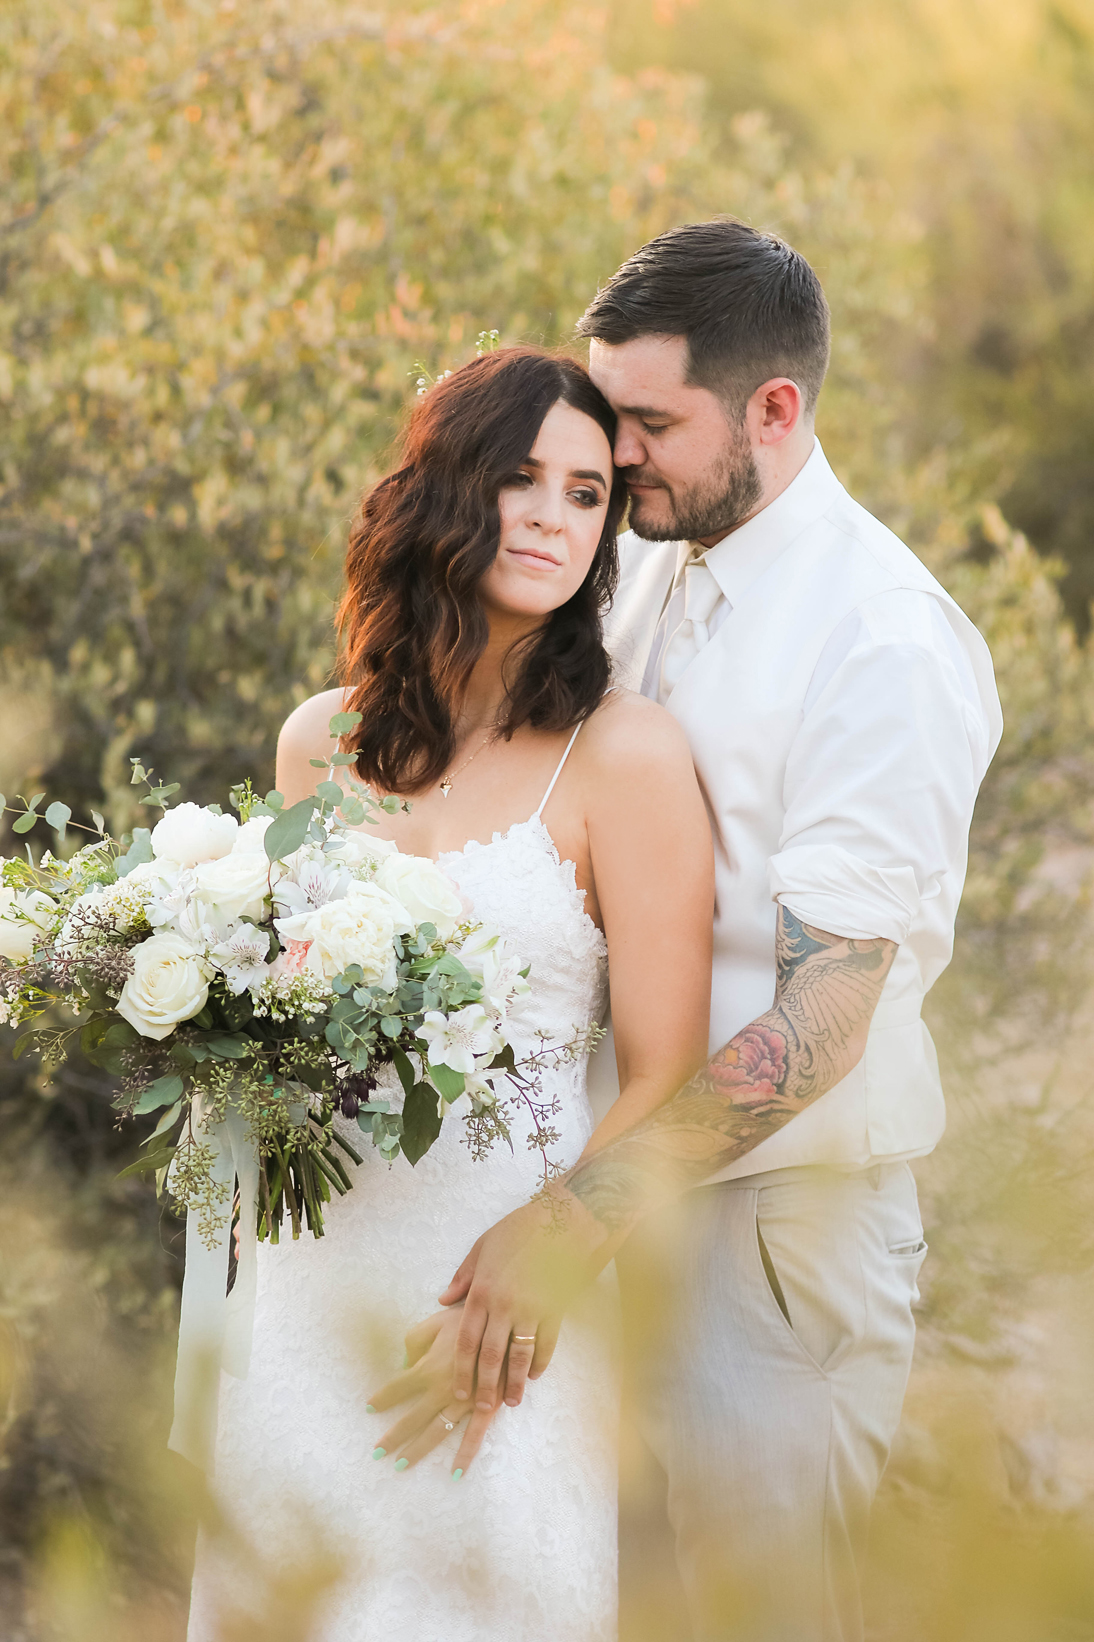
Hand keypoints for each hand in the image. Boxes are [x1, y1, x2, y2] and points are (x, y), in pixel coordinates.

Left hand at [365, 1305, 498, 1474]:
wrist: (506, 1321)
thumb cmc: (469, 1319)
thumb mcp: (436, 1321)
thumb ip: (416, 1340)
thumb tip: (405, 1362)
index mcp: (428, 1367)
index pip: (397, 1388)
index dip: (382, 1398)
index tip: (369, 1408)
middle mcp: (442, 1389)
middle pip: (412, 1418)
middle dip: (393, 1436)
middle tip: (377, 1452)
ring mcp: (464, 1402)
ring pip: (437, 1432)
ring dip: (418, 1450)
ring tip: (401, 1465)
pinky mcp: (487, 1407)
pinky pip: (475, 1435)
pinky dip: (466, 1455)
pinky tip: (456, 1473)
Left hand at [438, 1192, 604, 1413]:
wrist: (561, 1218)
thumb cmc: (519, 1230)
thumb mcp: (482, 1247)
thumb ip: (463, 1277)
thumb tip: (444, 1300)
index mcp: (482, 1291)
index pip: (465, 1340)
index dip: (461, 1369)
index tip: (458, 1390)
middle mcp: (504, 1305)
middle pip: (490, 1356)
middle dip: (485, 1387)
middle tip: (481, 1409)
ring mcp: (532, 1309)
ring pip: (519, 1356)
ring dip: (513, 1383)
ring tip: (509, 1402)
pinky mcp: (556, 1310)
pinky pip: (546, 1344)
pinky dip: (540, 1363)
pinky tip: (534, 1376)